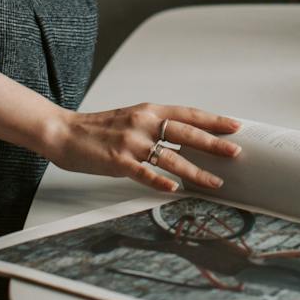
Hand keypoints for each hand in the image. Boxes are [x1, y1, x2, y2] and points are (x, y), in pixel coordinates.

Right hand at [38, 102, 241, 194]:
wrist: (64, 132)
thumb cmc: (99, 128)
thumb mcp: (132, 117)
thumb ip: (155, 125)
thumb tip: (185, 136)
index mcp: (148, 110)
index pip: (188, 114)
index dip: (213, 120)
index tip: (235, 126)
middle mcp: (143, 123)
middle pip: (186, 133)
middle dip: (214, 144)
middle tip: (236, 152)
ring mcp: (130, 142)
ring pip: (171, 157)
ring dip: (196, 171)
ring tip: (215, 182)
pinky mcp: (117, 161)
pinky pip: (143, 173)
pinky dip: (160, 181)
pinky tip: (174, 188)